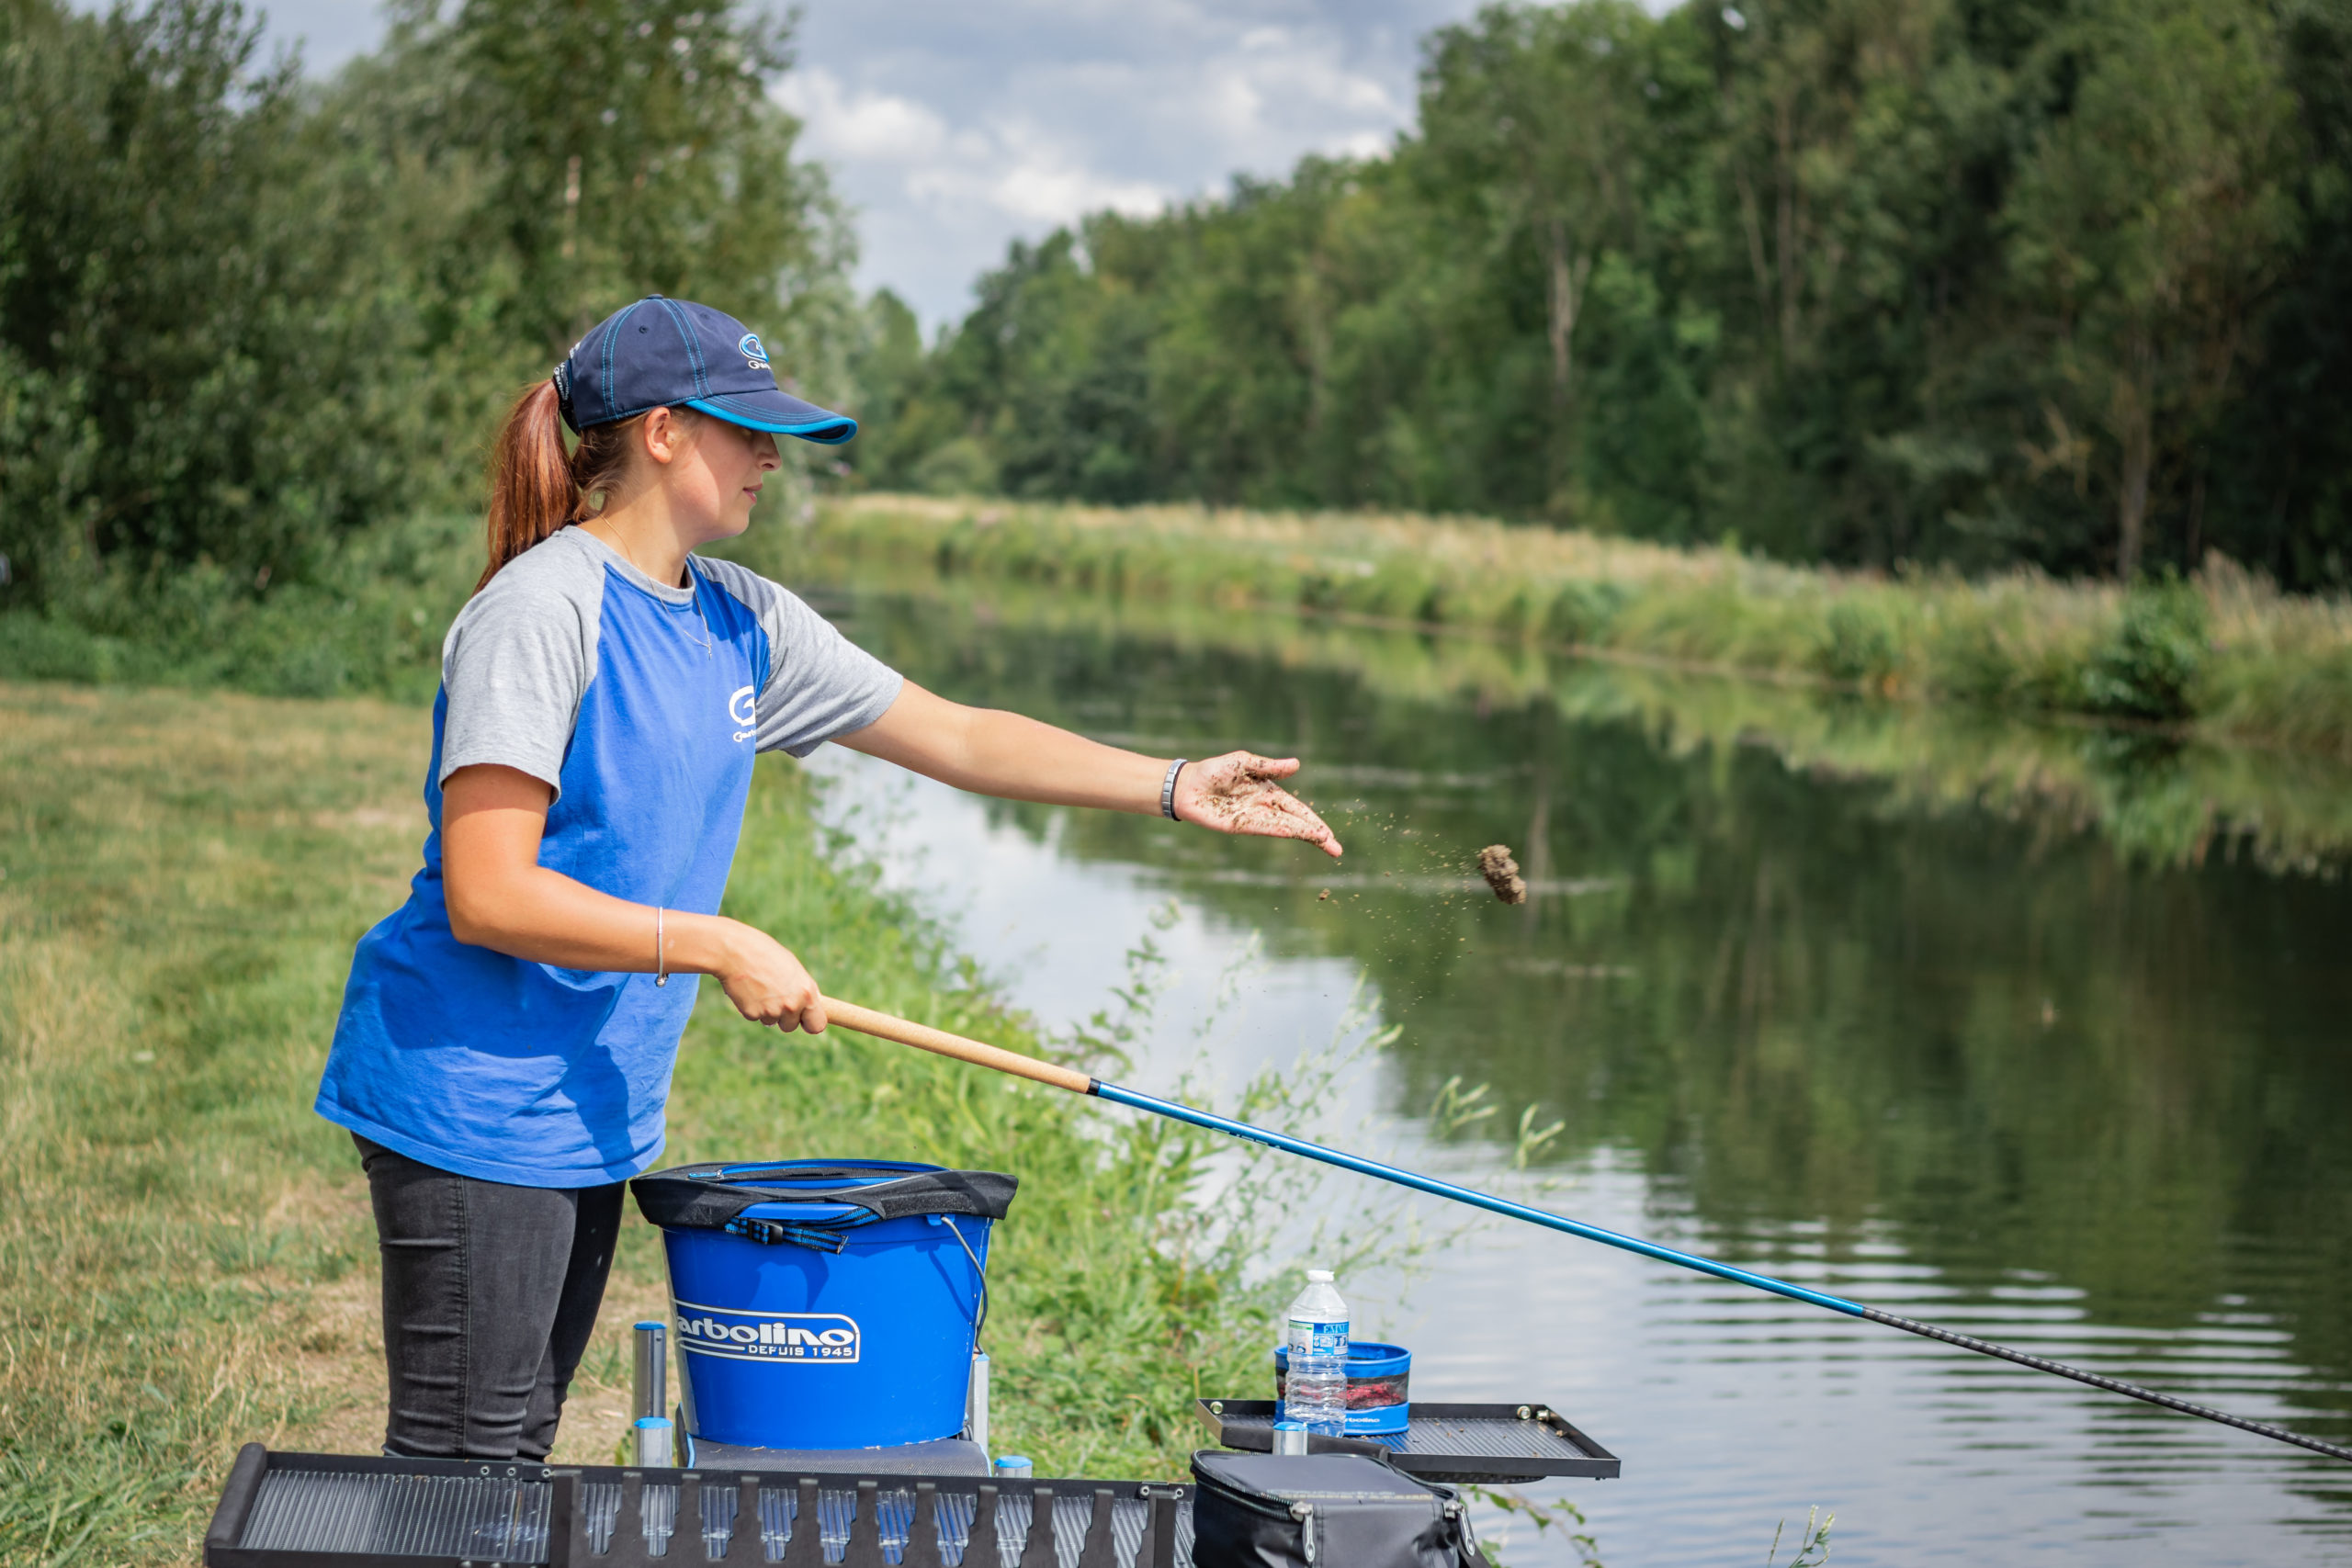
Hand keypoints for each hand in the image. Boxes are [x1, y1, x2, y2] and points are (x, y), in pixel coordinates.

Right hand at [713, 922, 828, 1032]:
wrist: (736, 950)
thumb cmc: (766, 954)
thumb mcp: (793, 969)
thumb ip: (802, 989)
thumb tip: (808, 1005)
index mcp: (807, 992)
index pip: (817, 1025)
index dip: (810, 1023)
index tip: (804, 1021)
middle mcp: (792, 1005)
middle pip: (791, 1026)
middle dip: (784, 1016)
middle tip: (774, 995)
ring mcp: (772, 1011)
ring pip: (771, 1021)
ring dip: (766, 1010)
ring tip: (760, 986)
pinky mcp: (752, 1014)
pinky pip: (755, 1017)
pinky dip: (751, 1007)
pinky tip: (748, 989)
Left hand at [1173, 752, 1342, 857]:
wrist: (1188, 784)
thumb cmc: (1215, 771)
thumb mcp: (1245, 762)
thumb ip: (1270, 766)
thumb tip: (1296, 765)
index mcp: (1269, 794)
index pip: (1297, 811)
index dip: (1314, 822)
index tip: (1329, 835)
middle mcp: (1264, 809)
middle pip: (1296, 824)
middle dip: (1316, 835)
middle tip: (1336, 849)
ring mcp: (1251, 819)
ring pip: (1283, 828)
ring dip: (1303, 835)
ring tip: (1324, 843)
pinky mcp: (1237, 825)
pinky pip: (1261, 827)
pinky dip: (1278, 829)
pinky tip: (1293, 832)